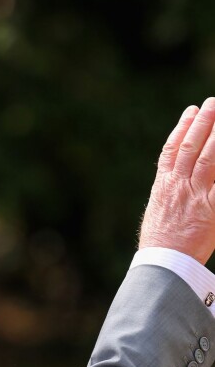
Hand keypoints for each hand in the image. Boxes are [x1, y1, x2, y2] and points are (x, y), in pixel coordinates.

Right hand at [139, 98, 214, 263]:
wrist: (163, 263)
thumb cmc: (159, 244)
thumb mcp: (157, 214)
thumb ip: (168, 195)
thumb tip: (172, 183)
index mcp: (163, 188)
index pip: (171, 152)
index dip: (181, 129)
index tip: (189, 112)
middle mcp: (178, 187)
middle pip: (190, 149)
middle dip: (203, 123)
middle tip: (212, 103)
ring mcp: (196, 196)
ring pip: (208, 158)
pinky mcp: (211, 209)